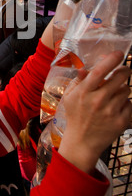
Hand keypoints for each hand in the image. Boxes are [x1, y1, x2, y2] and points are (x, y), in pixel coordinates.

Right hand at [58, 51, 131, 173]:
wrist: (82, 142)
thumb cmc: (76, 116)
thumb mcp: (70, 97)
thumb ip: (78, 81)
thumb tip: (85, 69)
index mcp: (84, 92)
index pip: (100, 71)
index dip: (111, 59)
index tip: (118, 53)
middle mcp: (98, 100)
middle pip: (120, 77)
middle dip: (124, 71)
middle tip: (123, 71)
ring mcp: (111, 111)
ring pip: (127, 90)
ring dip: (123, 89)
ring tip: (114, 95)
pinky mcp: (121, 121)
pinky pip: (130, 104)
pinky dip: (125, 104)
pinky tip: (116, 108)